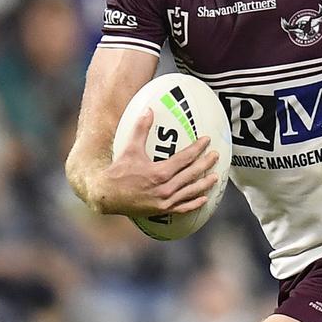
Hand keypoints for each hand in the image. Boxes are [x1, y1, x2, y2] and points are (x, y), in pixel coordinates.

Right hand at [89, 108, 219, 216]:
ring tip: (215, 177)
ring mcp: (165, 201)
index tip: (207, 140)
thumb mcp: (130, 149)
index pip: (185, 158)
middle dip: (206, 163)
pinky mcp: (161, 211)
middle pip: (192, 174)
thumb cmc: (118, 172)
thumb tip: (148, 110)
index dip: (198, 148)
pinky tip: (204, 199)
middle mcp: (165, 188)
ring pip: (191, 191)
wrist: (105, 196)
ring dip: (205, 184)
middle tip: (216, 156)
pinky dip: (194, 204)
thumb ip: (141, 130)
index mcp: (160, 172)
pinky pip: (183, 208)